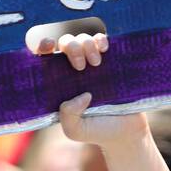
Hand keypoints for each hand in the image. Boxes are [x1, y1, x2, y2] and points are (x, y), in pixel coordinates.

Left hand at [29, 29, 147, 147]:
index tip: (48, 44)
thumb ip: (68, 116)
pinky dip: (100, 39)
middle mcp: (74, 69)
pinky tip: (104, 48)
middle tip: (80, 66)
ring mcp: (92, 63)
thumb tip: (78, 97)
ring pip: (82, 39)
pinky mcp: (110, 61)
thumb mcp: (75, 130)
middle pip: (65, 43)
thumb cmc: (97, 130)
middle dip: (71, 48)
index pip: (45, 58)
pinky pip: (101, 40)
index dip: (43, 46)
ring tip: (96, 63)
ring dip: (86, 45)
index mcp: (60, 83)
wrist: (126, 131)